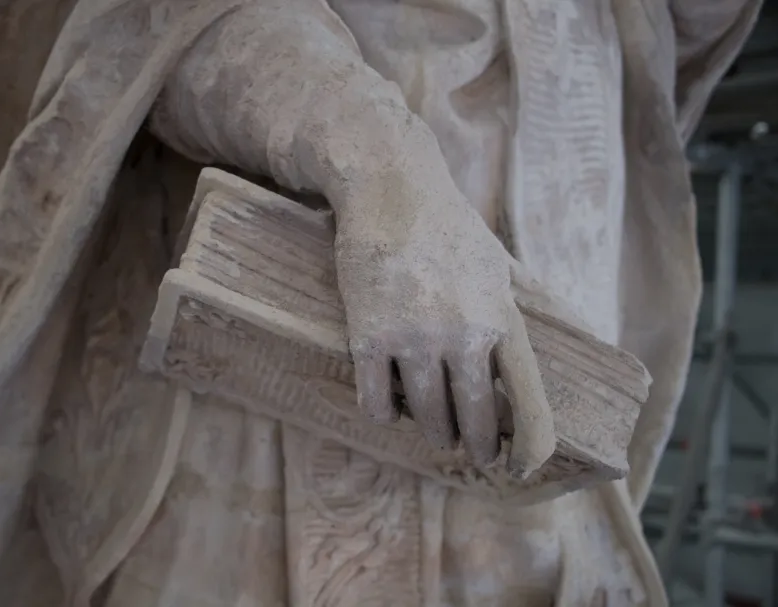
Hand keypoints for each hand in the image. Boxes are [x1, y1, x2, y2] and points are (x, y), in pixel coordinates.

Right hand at [332, 171, 554, 478]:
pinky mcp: (369, 338)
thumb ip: (510, 309)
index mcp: (502, 319)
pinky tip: (387, 407)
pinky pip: (376, 401)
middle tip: (469, 450)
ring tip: (431, 428)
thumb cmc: (445, 224)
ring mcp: (414, 340)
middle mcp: (464, 336)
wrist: (389, 189)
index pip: (529, 402)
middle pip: (473, 421)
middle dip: (473, 444)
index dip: (530, 446)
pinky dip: (383, 411)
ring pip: (425, 416)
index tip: (518, 466)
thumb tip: (534, 341)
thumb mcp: (496, 264)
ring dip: (430, 429)